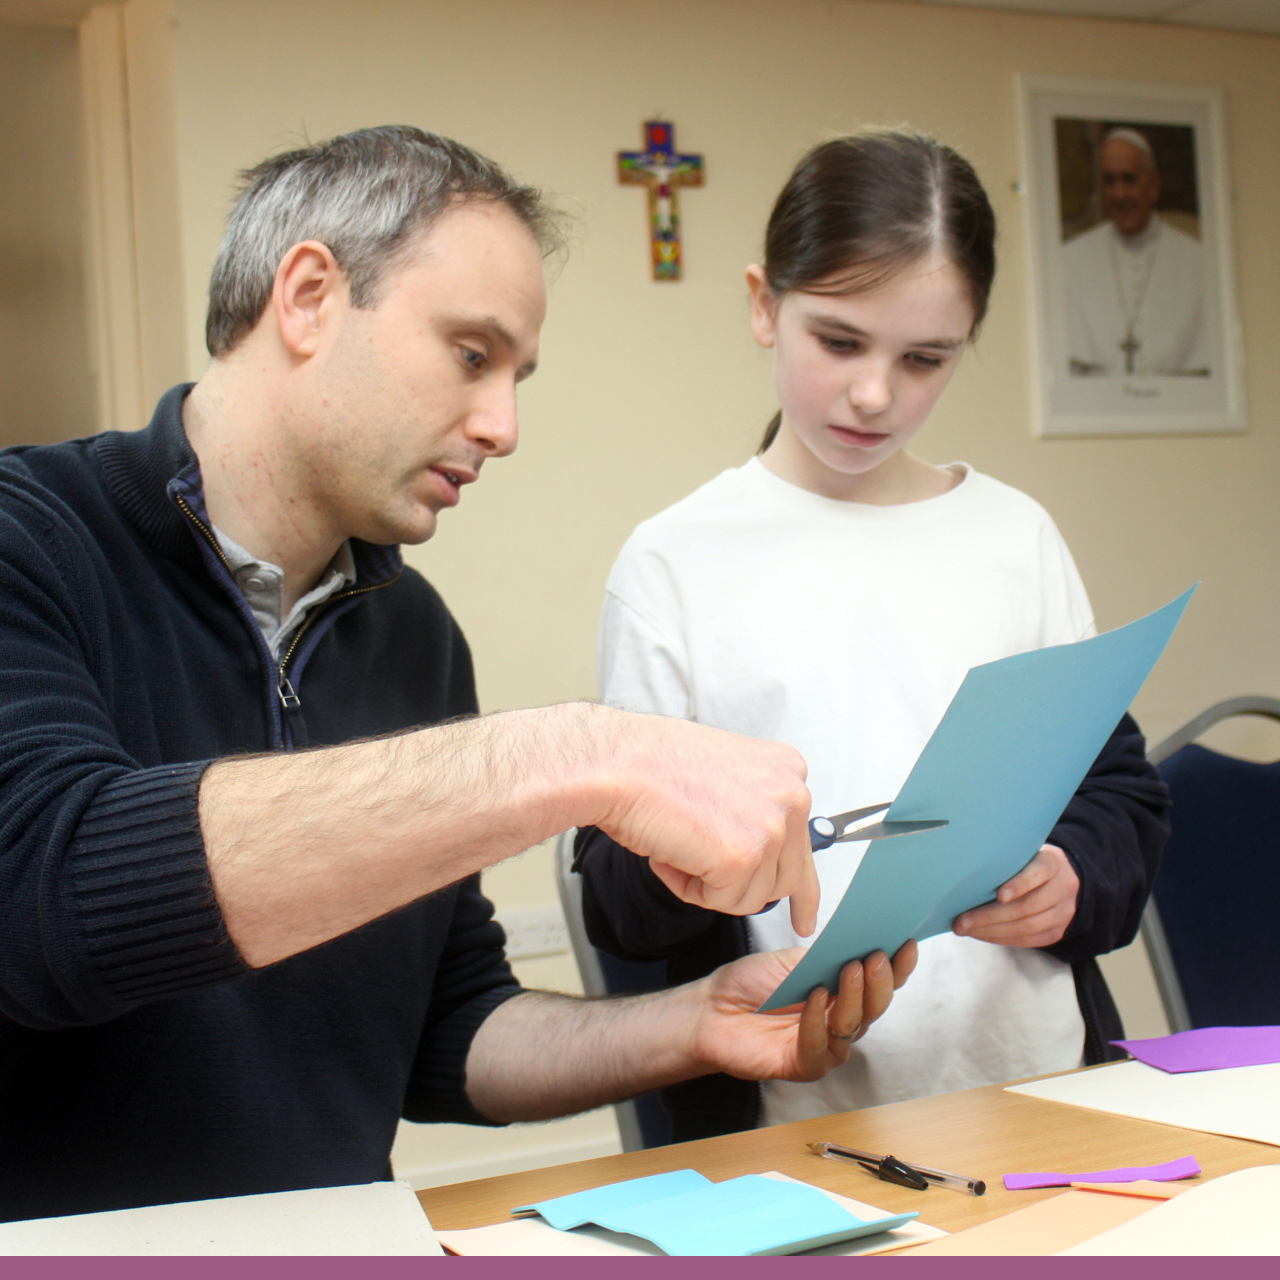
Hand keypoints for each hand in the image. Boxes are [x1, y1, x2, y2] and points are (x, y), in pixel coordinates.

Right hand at [587, 708, 820, 934]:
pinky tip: (671, 855)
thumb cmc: (651, 764)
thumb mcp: (723, 773)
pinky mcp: (744, 858)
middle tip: (701, 869)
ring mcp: (771, 827)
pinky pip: (723, 903)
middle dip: (742, 884)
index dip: (794, 883)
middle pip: (786, 877)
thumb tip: (759, 849)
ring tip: (677, 846)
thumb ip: (752, 806)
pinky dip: (689, 890)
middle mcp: (791, 795)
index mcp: (786, 769)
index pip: (805, 842)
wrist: (615, 766)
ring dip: (710, 885)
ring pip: (755, 896)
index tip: (803, 915)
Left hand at [686, 941, 917, 1082]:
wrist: (711, 1008)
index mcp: (842, 994)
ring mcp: (824, 1046)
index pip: (878, 983)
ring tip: (851, 970)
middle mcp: (839, 1022)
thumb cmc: (750, 984)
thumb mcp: (791, 960)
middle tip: (877, 958)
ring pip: (852, 1026)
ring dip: (854, 997)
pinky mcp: (803, 1065)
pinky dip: (818, 1021)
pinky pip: (818, 1047)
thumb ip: (825, 957)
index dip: (896, 967)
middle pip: (874, 1007)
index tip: (905, 943)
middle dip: (879, 981)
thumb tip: (859, 942)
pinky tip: (815, 998)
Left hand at [952, 844, 1079, 947]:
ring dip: (991, 931)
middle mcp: (1062, 888)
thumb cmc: (1030, 863)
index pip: (1038, 873)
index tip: (999, 895)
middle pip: (1027, 906)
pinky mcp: (1056, 932)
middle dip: (990, 916)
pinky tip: (981, 934)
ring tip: (965, 929)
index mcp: (1053, 863)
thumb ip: (1006, 860)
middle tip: (962, 921)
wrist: (1064, 879)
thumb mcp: (1025, 853)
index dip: (1019, 885)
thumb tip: (965, 872)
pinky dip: (1001, 938)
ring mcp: (1062, 913)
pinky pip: (1028, 940)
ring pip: (1026, 927)